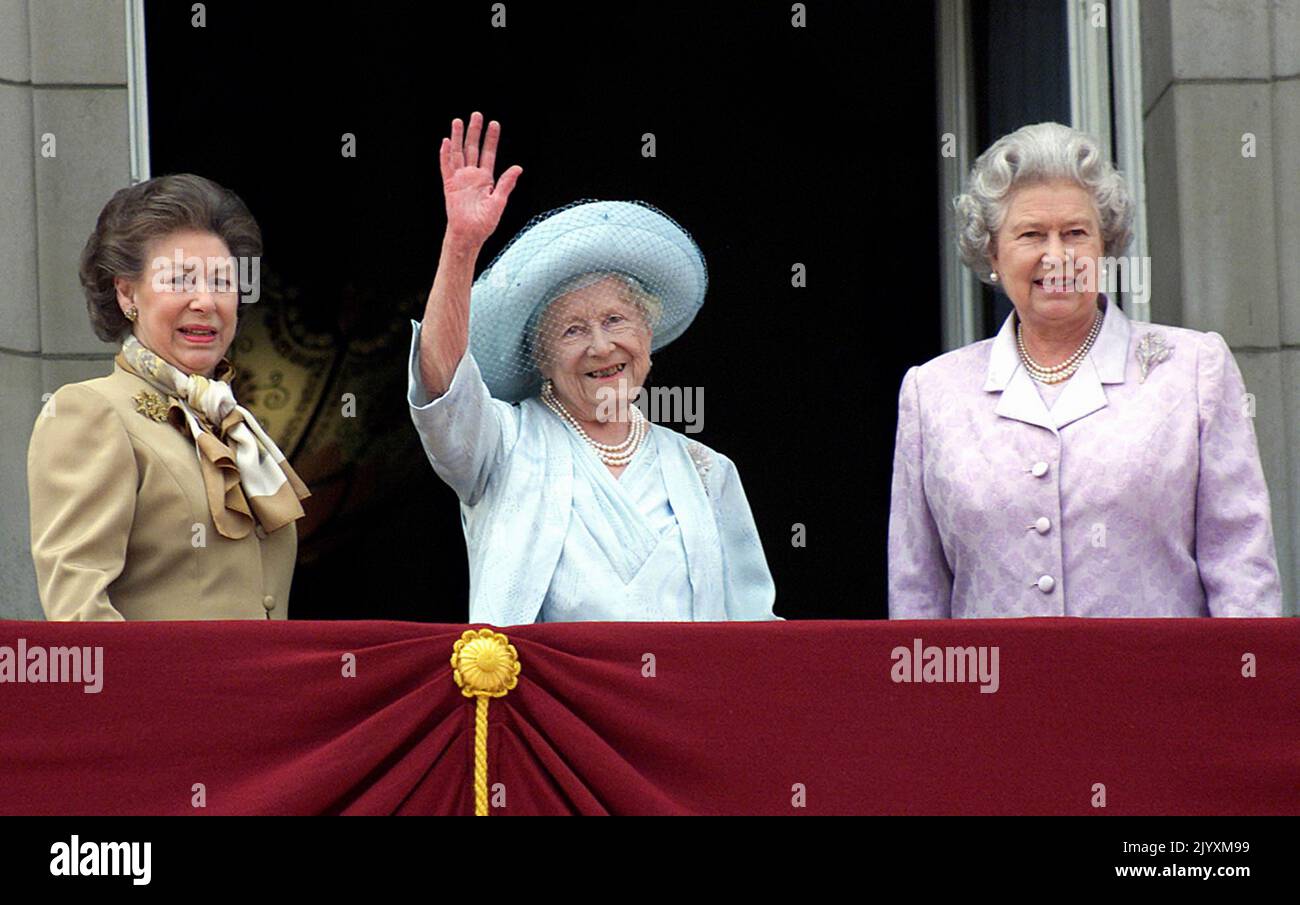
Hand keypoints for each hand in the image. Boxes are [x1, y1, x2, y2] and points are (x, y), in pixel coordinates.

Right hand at [440, 111, 522, 247]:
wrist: (470, 235)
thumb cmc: (485, 223)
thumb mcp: (499, 202)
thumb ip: (506, 184)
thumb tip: (518, 167)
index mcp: (485, 179)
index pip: (489, 154)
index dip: (491, 139)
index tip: (494, 124)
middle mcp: (472, 176)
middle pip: (473, 148)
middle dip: (475, 132)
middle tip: (477, 114)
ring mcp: (460, 179)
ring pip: (458, 153)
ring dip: (458, 137)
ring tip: (458, 121)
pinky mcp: (450, 185)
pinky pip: (446, 167)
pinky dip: (445, 155)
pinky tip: (445, 142)